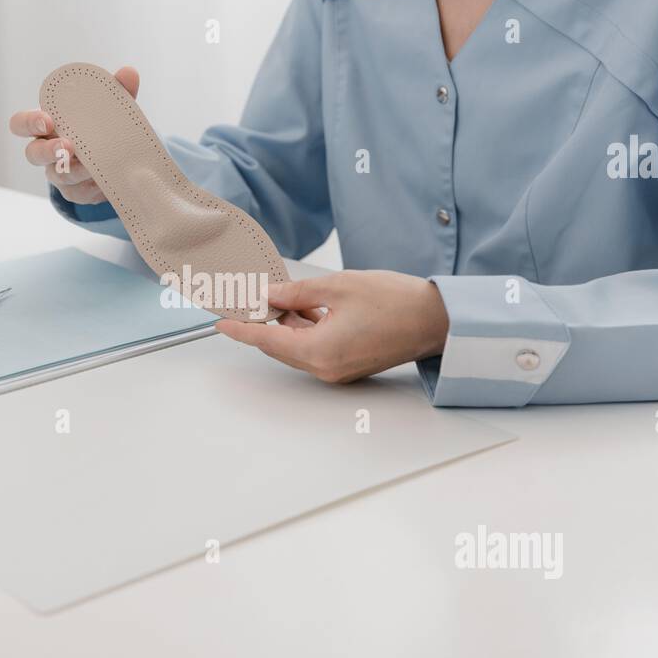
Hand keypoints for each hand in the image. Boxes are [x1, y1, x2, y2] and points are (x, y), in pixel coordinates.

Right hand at [8, 66, 139, 204]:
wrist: (112, 159)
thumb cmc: (97, 127)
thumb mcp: (107, 108)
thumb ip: (116, 91)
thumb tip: (129, 73)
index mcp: (46, 127)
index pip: (21, 124)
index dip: (28, 123)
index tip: (47, 120)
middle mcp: (46, 151)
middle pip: (32, 154)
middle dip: (48, 150)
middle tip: (67, 146)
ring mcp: (59, 175)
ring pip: (57, 176)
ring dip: (74, 170)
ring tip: (91, 166)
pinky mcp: (76, 192)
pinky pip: (79, 192)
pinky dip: (92, 186)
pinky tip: (104, 180)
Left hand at [216, 271, 448, 382]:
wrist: (436, 320)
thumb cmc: (396, 302)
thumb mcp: (337, 287)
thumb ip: (296, 293)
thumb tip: (267, 296)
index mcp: (319, 351)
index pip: (266, 340)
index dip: (241, 329)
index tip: (221, 323)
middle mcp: (325, 368)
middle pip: (279, 347)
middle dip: (264, 323)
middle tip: (252, 299)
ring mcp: (338, 371)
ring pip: (297, 348)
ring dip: (287, 325)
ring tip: (285, 297)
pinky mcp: (349, 366)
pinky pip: (315, 350)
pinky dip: (306, 331)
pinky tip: (309, 308)